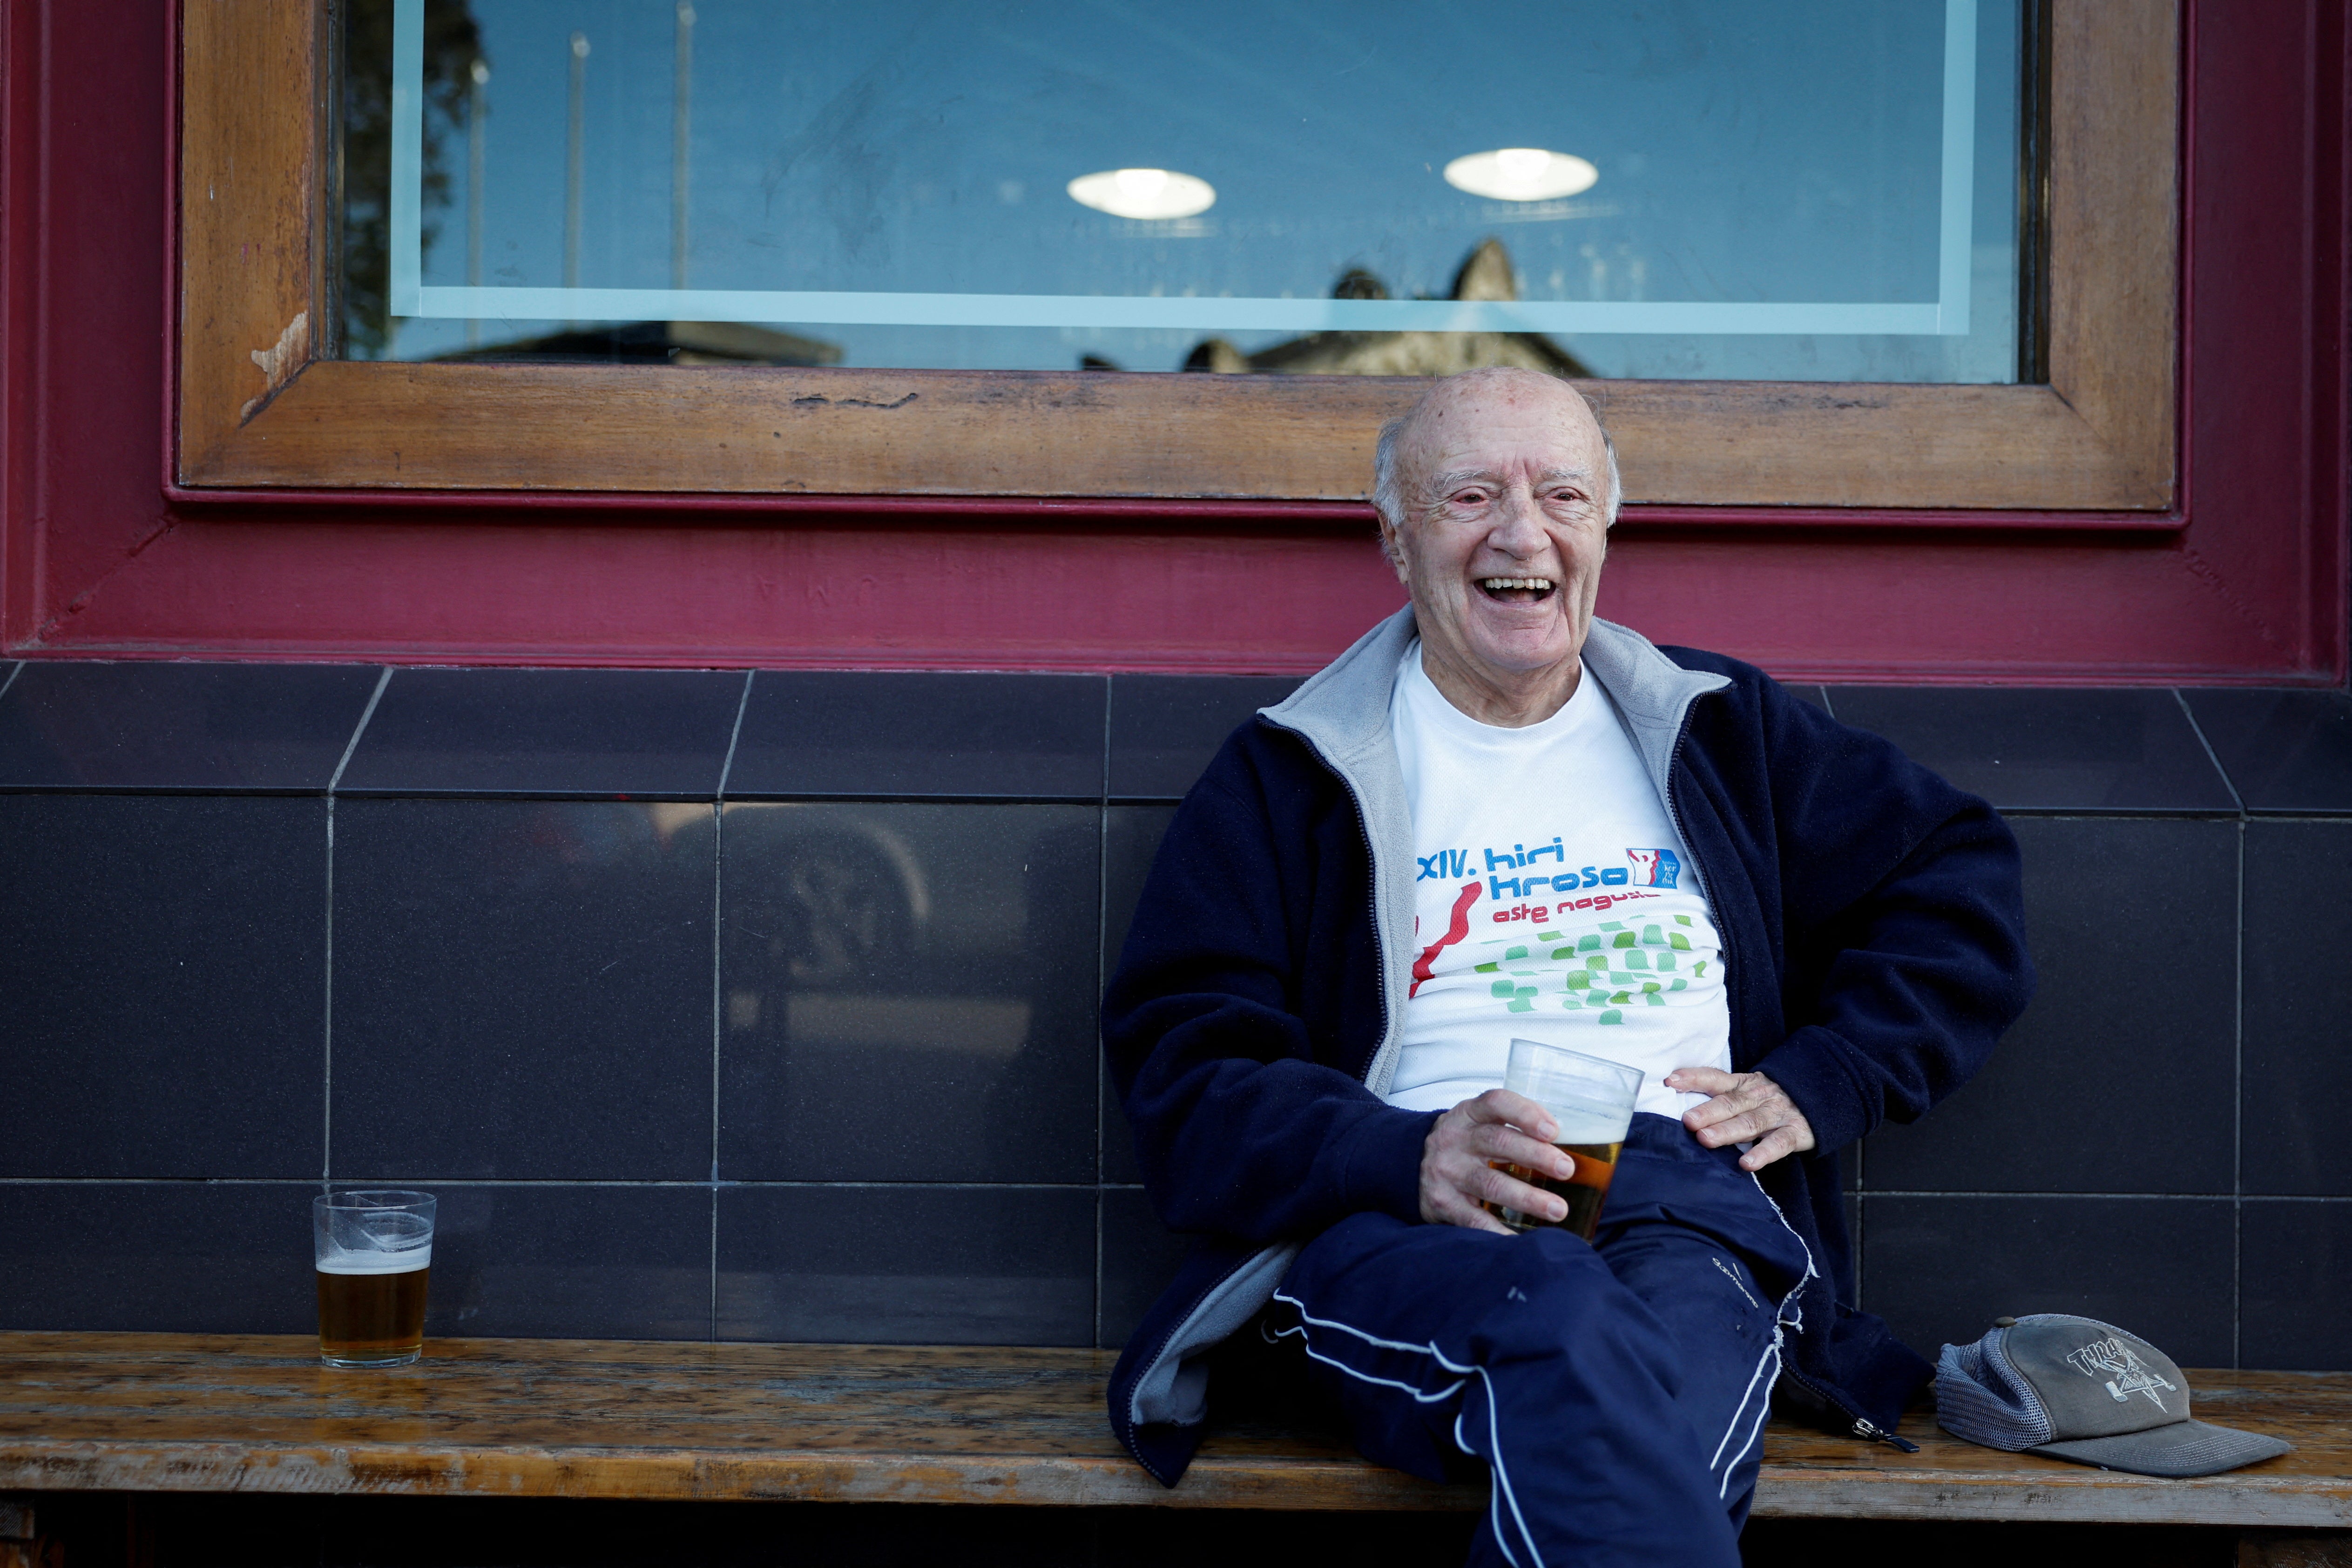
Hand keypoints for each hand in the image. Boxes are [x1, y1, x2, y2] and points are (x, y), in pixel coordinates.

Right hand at [1419, 1089, 1573, 1232]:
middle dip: (1536, 1155)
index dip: (1526, 1114)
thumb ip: (1514, 1128)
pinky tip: (1523, 1239)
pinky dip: (1500, 1231)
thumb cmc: (1463, 1144)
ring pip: (1490, 1183)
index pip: (1496, 1103)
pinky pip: (1474, 1219)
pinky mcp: (1443, 1203)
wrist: (1409, 1164)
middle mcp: (1455, 1139)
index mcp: (1469, 1114)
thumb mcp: (1478, 1123)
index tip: (1554, 1130)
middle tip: (1566, 1169)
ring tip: (1557, 1209)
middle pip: (1497, 1142)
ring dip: (1527, 1197)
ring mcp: (1447, 1172)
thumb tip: (1573, 1147)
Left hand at [1665, 1066, 1815, 1171]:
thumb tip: (1684, 1111)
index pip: (1716, 1078)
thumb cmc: (1773, 1100)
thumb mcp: (1750, 1091)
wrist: (1823, 1097)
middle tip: (1688, 1120)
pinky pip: (1778, 1143)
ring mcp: (1777, 1114)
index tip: (1670, 1080)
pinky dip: (1762, 1153)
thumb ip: (1723, 1097)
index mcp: (1743, 1084)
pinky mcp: (1795, 1132)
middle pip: (1730, 1103)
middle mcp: (1758, 1096)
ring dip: (1727, 1131)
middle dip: (1708, 1111)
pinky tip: (1747, 1163)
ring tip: (1706, 1139)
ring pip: (1750, 1122)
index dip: (1694, 1078)